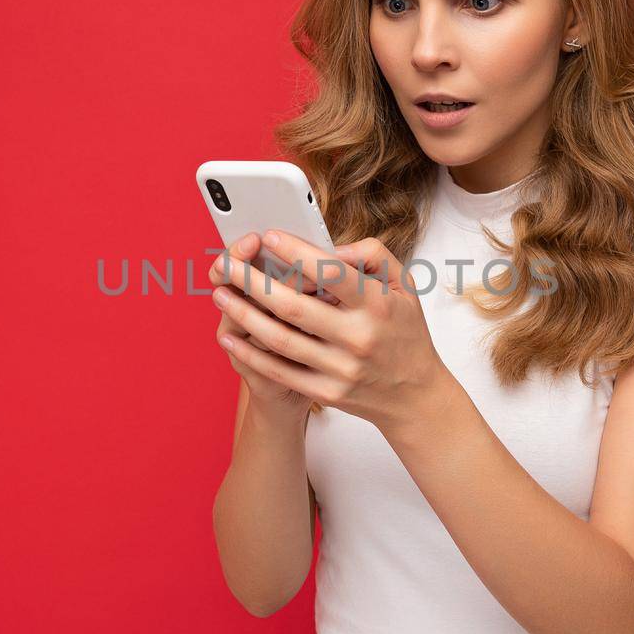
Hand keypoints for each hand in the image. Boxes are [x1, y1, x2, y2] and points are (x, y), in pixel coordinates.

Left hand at [206, 228, 456, 433]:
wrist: (413, 396)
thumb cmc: (404, 332)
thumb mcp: (405, 285)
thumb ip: (373, 255)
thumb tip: (332, 248)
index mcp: (377, 304)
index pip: (331, 273)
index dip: (295, 252)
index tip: (267, 237)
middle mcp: (358, 337)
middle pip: (294, 306)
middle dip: (253, 282)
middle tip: (226, 264)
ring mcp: (341, 368)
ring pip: (281, 340)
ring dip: (244, 315)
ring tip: (220, 293)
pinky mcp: (327, 392)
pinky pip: (281, 371)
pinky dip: (250, 353)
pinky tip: (229, 335)